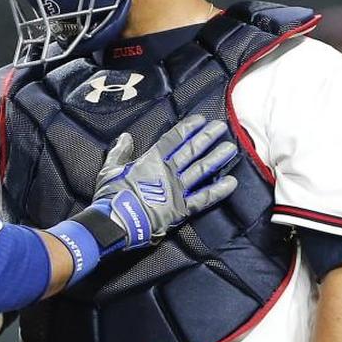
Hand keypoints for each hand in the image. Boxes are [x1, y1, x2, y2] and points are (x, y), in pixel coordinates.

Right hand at [94, 114, 237, 250]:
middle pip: (191, 150)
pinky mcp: (182, 209)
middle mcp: (168, 172)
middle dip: (207, 137)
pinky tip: (232, 182)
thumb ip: (120, 152)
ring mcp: (177, 190)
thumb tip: (125, 137)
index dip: (188, 128)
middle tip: (221, 126)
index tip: (200, 119)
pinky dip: (218, 191)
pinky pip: (204, 198)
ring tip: (231, 147)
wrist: (117, 223)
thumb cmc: (110, 197)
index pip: (173, 139)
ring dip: (216, 158)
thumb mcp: (110, 170)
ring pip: (201, 170)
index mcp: (151, 161)